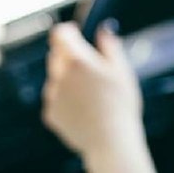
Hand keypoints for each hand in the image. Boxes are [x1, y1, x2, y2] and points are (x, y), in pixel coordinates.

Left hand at [42, 22, 143, 156]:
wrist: (111, 142)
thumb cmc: (121, 106)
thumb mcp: (123, 72)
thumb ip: (110, 46)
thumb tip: (104, 29)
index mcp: (77, 60)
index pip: (60, 34)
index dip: (69, 32)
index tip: (77, 34)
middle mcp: (59, 75)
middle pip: (56, 56)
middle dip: (70, 58)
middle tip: (92, 72)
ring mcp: (52, 96)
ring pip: (55, 79)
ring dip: (68, 81)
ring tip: (92, 98)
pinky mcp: (50, 114)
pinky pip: (55, 100)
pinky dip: (67, 102)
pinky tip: (86, 112)